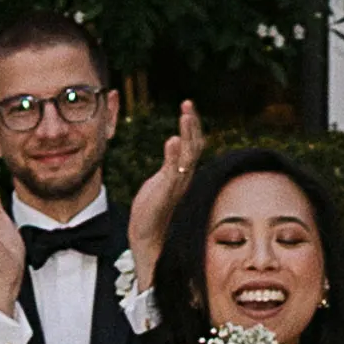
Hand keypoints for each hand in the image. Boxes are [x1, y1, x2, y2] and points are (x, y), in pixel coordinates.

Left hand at [128, 99, 202, 288]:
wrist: (149, 240)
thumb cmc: (153, 215)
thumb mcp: (160, 183)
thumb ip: (169, 165)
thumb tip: (172, 144)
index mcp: (183, 174)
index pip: (192, 145)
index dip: (191, 125)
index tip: (187, 107)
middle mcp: (184, 178)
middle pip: (194, 145)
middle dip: (192, 123)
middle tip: (188, 103)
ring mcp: (177, 184)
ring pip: (188, 155)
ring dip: (188, 133)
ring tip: (185, 114)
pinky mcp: (167, 192)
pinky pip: (174, 171)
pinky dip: (174, 155)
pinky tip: (173, 140)